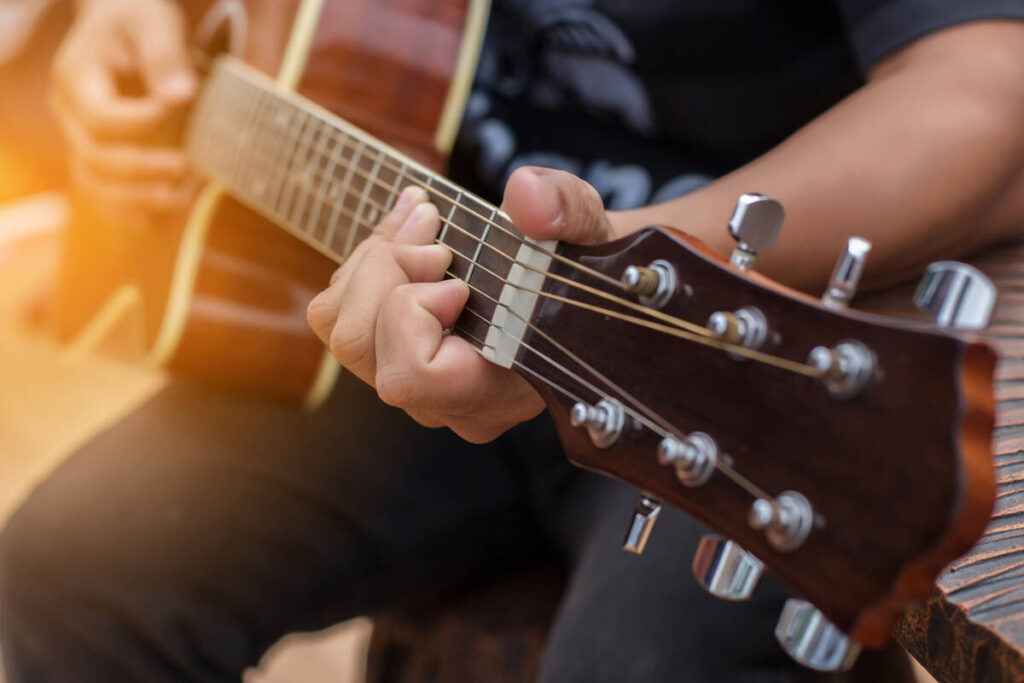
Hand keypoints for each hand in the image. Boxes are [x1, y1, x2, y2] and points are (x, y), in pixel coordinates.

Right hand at [52, 0, 196, 221]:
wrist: (122, 28)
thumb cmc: (139, 20)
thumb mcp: (154, 23)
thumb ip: (165, 57)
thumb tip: (181, 96)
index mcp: (76, 78)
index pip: (100, 117)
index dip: (138, 123)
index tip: (177, 110)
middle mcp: (69, 113)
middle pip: (96, 156)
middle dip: (142, 168)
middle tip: (186, 166)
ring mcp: (79, 138)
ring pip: (94, 183)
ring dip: (137, 199)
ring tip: (179, 199)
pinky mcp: (96, 156)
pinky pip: (101, 194)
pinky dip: (127, 211)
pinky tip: (158, 221)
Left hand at [308, 166, 618, 441]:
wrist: (585, 290)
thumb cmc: (586, 268)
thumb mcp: (592, 230)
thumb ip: (569, 213)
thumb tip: (526, 197)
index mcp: (501, 389)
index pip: (411, 377)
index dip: (413, 314)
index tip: (456, 274)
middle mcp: (453, 403)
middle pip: (360, 348)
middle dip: (384, 270)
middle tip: (433, 227)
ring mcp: (421, 389)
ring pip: (341, 332)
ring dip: (371, 261)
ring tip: (422, 219)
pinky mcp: (399, 362)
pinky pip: (342, 317)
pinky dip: (365, 263)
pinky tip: (408, 229)